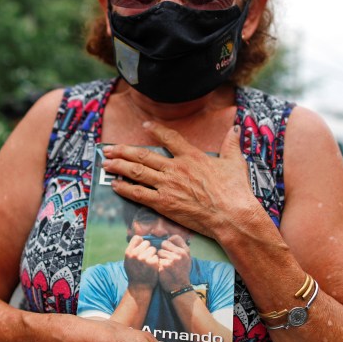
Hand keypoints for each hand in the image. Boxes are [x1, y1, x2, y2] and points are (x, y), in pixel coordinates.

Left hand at [102, 122, 269, 242]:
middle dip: (123, 151)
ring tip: (106, 163)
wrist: (231, 215)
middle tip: (109, 149)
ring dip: (119, 167)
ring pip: (137, 172)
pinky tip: (115, 185)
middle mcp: (176, 168)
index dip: (155, 130)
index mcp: (192, 156)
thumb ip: (231, 144)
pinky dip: (125, 188)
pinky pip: (139, 194)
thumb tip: (236, 128)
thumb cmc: (236, 191)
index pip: (169, 138)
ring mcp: (168, 185)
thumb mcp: (235, 163)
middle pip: (143, 155)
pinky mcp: (164, 204)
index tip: (144, 126)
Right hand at [123, 236, 159, 289]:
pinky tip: (152, 266)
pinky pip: (157, 256)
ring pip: (153, 249)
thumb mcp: (128, 261)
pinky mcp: (153, 263)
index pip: (137, 238)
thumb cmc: (134, 272)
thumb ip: (132, 250)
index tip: (141, 249)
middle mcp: (136, 254)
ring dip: (153, 254)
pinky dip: (156, 261)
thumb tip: (140, 239)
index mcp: (129, 252)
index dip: (141, 242)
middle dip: (148, 249)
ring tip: (149, 262)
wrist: (139, 287)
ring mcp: (144, 258)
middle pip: (147, 243)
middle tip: (146, 257)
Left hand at [157, 234, 191, 291]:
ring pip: (158, 252)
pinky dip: (157, 264)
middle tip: (166, 259)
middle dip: (163, 250)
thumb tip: (169, 238)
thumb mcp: (186, 258)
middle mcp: (179, 254)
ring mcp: (171, 260)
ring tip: (165, 265)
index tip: (169, 248)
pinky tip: (162, 270)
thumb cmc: (181, 271)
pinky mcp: (163, 266)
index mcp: (185, 251)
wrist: (180, 287)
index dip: (169, 241)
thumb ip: (179, 248)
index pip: (174, 237)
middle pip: (164, 243)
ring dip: (159, 258)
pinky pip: (156, 260)